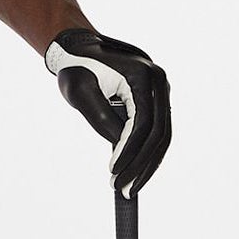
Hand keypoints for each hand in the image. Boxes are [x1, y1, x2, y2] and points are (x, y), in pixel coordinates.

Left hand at [45, 28, 172, 194]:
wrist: (81, 49)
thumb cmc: (77, 68)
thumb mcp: (81, 93)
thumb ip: (101, 118)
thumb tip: (119, 148)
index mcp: (142, 75)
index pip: (142, 123)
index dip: (128, 151)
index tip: (113, 172)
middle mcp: (159, 82)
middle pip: (158, 133)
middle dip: (141, 165)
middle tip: (124, 190)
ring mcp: (161, 90)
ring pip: (162, 136)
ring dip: (147, 164)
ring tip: (129, 188)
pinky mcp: (156, 99)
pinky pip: (157, 131)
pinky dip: (147, 153)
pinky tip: (135, 172)